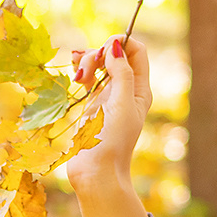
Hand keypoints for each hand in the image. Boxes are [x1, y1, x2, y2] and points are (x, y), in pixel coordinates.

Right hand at [66, 35, 151, 191]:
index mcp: (140, 90)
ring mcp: (109, 96)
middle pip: (115, 54)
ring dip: (87, 62)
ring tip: (78, 78)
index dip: (120, 44)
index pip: (136, 52)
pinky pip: (89, 77)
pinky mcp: (92, 103)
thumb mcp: (122, 104)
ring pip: (100, 64)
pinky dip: (82, 71)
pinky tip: (76, 78)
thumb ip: (121, 74)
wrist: (96, 172)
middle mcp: (127, 90)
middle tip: (86, 72)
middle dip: (98, 55)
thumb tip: (116, 45)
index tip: (103, 51)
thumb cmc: (112, 141)